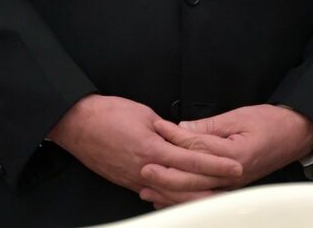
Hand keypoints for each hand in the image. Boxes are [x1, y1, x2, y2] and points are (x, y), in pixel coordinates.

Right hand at [47, 94, 241, 205]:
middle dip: (210, 188)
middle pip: (184, 185)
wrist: (77, 124)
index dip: (216, 165)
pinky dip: (170, 198)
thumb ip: (167, 131)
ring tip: (214, 197)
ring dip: (192, 197)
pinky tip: (183, 199)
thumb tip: (182, 139)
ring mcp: (134, 179)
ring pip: (170, 194)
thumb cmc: (109, 113)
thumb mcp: (145, 115)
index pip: (193, 160)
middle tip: (232, 189)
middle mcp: (145, 169)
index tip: (235, 168)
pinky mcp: (126, 182)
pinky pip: (154, 193)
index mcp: (153, 149)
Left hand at [140, 105, 312, 205]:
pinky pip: (204, 197)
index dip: (175, 138)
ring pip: (196, 194)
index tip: (157, 129)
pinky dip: (185, 199)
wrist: (296, 135)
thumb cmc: (271, 122)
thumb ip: (210, 126)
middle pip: (193, 179)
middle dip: (165, 174)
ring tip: (147, 188)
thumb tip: (181, 128)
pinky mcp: (232, 187)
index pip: (198, 148)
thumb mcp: (240, 116)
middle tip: (143, 167)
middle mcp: (233, 175)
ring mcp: (233, 185)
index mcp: (235, 155)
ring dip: (170, 192)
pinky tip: (168, 198)